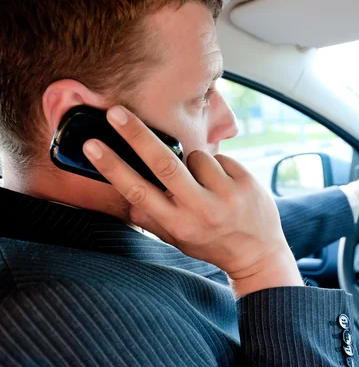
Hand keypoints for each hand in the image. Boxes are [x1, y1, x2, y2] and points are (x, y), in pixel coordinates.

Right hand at [82, 106, 302, 296]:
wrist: (258, 253)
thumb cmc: (211, 243)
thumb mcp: (177, 238)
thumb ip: (151, 216)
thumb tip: (119, 188)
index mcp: (178, 224)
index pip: (138, 191)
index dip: (112, 167)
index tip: (92, 145)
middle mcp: (201, 210)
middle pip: (163, 163)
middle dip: (136, 135)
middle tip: (116, 112)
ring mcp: (226, 195)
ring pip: (196, 157)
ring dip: (195, 163)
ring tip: (207, 186)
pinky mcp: (246, 182)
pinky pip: (220, 158)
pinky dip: (218, 167)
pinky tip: (226, 186)